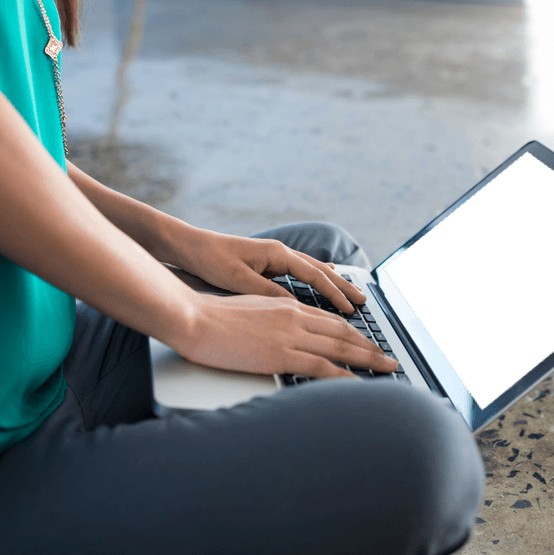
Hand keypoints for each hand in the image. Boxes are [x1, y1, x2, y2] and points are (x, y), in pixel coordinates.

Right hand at [174, 292, 397, 378]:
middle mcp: (295, 317)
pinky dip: (345, 376)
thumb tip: (284, 329)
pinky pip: (322, 366)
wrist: (195, 319)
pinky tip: (359, 384)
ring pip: (341, 347)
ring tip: (388, 368)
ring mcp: (290, 335)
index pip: (330, 320)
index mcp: (288, 306)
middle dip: (370, 346)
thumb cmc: (214, 317)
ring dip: (369, 359)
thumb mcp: (252, 308)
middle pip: (343, 332)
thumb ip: (273, 317)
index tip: (368, 342)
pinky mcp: (281, 354)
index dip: (353, 332)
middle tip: (390, 357)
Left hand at [175, 230, 366, 313]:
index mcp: (277, 254)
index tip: (352, 309)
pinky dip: (317, 276)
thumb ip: (268, 293)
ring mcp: (274, 256)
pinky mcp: (267, 262)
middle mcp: (280, 252)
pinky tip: (324, 277)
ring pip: (313, 269)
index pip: (316, 276)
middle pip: (321, 270)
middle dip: (343, 286)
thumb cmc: (210, 261)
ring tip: (351, 292)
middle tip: (364, 300)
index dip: (335, 294)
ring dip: (333, 282)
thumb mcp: (239, 281)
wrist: (189, 246)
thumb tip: (296, 307)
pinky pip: (300, 270)